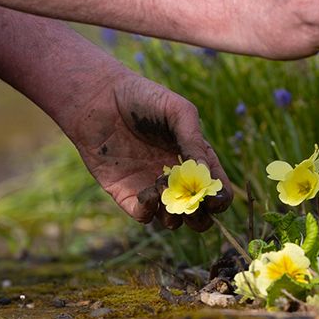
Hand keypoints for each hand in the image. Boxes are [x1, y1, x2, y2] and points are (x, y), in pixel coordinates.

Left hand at [65, 69, 232, 230]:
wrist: (99, 98)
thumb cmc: (141, 97)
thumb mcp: (177, 111)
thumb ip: (193, 140)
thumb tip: (204, 173)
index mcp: (194, 158)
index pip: (216, 189)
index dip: (219, 199)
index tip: (212, 198)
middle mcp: (175, 178)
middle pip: (198, 214)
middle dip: (199, 217)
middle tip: (190, 203)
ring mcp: (151, 187)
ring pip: (172, 221)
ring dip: (174, 214)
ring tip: (163, 187)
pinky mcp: (126, 193)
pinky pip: (144, 216)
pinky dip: (150, 211)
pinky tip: (148, 192)